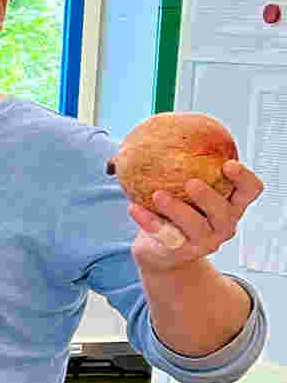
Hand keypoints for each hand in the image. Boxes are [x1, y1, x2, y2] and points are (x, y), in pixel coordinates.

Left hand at [129, 159, 263, 271]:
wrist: (161, 251)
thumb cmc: (176, 212)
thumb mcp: (184, 189)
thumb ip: (180, 166)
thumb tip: (154, 130)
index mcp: (231, 204)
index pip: (250, 191)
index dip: (244, 178)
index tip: (228, 163)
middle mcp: (223, 224)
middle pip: (224, 211)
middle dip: (208, 197)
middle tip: (191, 182)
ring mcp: (204, 241)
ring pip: (195, 226)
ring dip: (176, 209)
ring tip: (158, 195)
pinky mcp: (181, 251)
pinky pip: (164, 235)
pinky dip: (148, 221)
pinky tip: (133, 208)